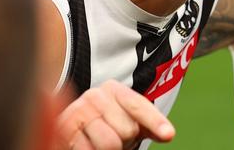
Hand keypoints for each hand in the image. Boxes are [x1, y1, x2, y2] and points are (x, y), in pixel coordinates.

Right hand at [56, 80, 174, 149]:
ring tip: (102, 142)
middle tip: (115, 136)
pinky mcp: (65, 129)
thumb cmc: (107, 124)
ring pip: (109, 144)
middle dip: (125, 140)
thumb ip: (149, 124)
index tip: (168, 134)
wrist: (75, 127)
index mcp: (114, 89)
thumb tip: (167, 134)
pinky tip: (90, 146)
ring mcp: (78, 111)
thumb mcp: (131, 120)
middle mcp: (95, 95)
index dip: (154, 121)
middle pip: (127, 130)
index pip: (138, 106)